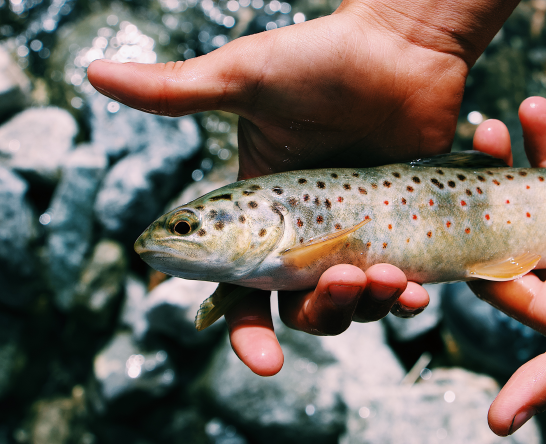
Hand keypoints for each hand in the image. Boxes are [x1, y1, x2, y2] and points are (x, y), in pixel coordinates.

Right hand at [88, 0, 519, 375]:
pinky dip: (405, 296)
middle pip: (301, 306)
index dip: (249, 330)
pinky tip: (414, 289)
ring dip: (365, 306)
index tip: (265, 362)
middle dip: (319, 313)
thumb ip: (178, 90)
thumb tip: (92, 71)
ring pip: (352, 301)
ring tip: (387, 278)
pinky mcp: (399, 226)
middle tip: (341, 282)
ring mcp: (355, 232)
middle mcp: (305, 232)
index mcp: (261, 213)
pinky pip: (399, 281)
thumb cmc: (323, 59)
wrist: (402, 46)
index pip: (243, 288)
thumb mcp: (246, 77)